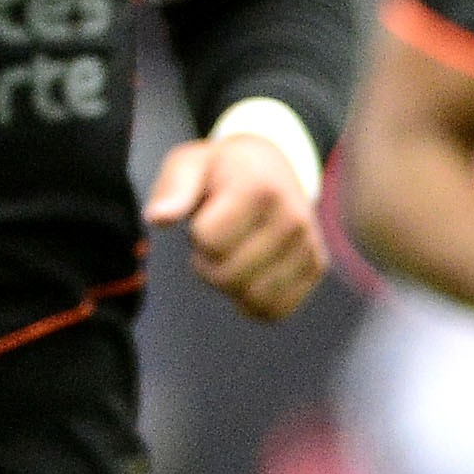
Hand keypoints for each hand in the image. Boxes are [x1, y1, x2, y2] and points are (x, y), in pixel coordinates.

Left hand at [147, 134, 325, 320]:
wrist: (272, 166)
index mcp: (260, 188)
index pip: (209, 240)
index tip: (206, 216)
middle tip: (215, 241)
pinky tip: (250, 274)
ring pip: (253, 299)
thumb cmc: (222, 169)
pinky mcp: (317, 267)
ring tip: (233, 254)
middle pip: (229, 275)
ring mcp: (309, 245)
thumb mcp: (190, 163)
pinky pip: (276, 310)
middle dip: (208, 264)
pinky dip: (253, 303)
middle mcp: (293, 218)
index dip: (196, 234)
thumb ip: (173, 189)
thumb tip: (157, 218)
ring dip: (230, 285)